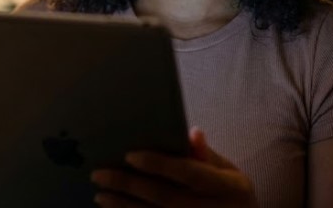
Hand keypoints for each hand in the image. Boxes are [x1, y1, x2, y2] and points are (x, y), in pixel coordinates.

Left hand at [91, 127, 255, 206]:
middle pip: (164, 197)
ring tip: (100, 194)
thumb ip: (207, 155)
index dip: (159, 164)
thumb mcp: (230, 172)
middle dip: (129, 185)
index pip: (188, 173)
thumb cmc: (233, 194)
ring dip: (123, 206)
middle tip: (99, 174)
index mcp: (226, 187)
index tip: (130, 155)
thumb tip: (191, 132)